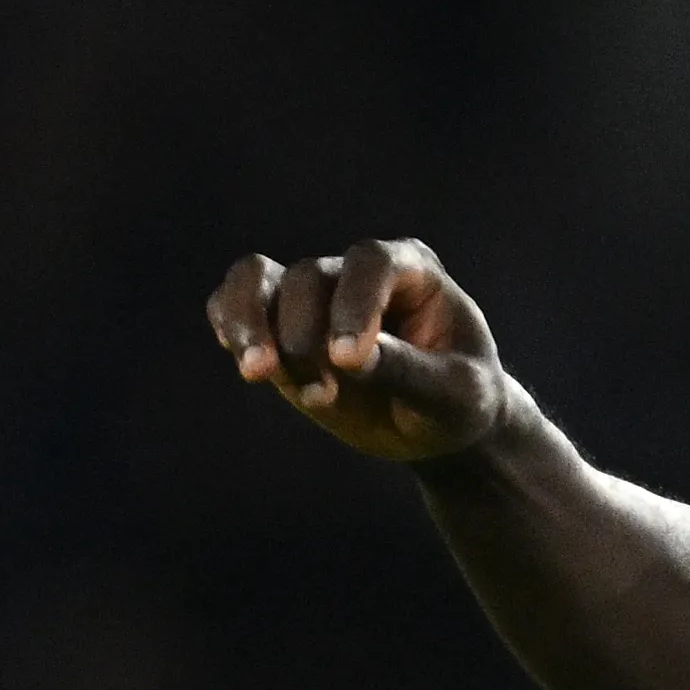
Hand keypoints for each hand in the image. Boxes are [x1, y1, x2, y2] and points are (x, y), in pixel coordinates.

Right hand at [209, 239, 511, 465]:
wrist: (435, 425)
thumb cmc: (459, 401)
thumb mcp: (454, 395)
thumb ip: (409, 371)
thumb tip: (352, 356)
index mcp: (412, 271)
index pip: (371, 263)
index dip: (355, 305)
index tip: (348, 360)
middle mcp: (357, 272)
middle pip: (309, 278)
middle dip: (305, 337)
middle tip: (323, 395)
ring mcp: (314, 295)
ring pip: (258, 279)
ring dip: (253, 325)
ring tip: (258, 373)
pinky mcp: (279, 323)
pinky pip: (234, 301)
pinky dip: (230, 323)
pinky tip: (247, 363)